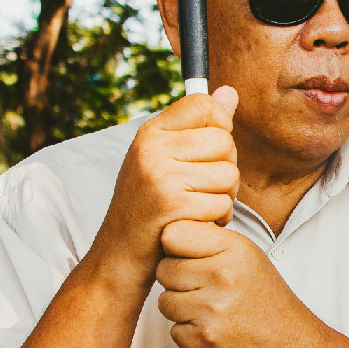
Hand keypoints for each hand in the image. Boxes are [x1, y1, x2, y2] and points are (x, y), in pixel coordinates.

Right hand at [90, 88, 239, 287]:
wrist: (119, 255)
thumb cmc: (147, 207)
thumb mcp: (165, 160)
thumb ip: (198, 127)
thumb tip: (229, 92)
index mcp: (151, 133)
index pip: (204, 105)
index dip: (219, 126)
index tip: (209, 149)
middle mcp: (152, 149)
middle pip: (224, 141)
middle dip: (225, 169)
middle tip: (202, 188)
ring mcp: (160, 177)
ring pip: (229, 174)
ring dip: (224, 198)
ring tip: (198, 207)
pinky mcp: (172, 206)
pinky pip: (222, 204)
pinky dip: (217, 220)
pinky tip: (197, 224)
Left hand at [155, 219, 324, 347]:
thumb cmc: (269, 304)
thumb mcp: (250, 259)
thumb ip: (212, 243)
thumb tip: (170, 235)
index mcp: (234, 249)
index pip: (173, 234)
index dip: (176, 248)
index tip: (188, 257)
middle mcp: (223, 274)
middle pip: (164, 269)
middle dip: (178, 282)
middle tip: (205, 290)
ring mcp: (213, 308)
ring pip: (165, 302)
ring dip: (182, 310)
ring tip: (211, 311)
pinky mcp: (205, 338)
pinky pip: (174, 331)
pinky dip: (189, 336)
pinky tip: (214, 331)